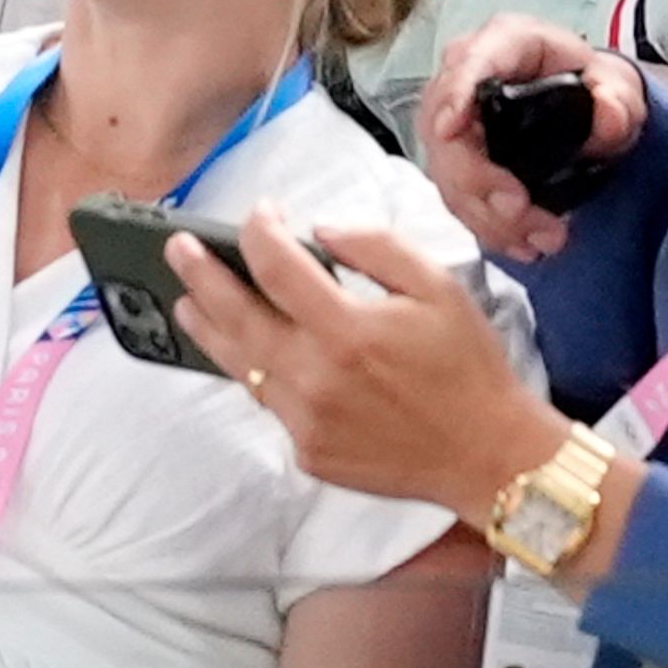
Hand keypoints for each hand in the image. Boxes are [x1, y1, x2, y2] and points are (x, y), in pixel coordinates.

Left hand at [169, 215, 560, 524]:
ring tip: (187, 301)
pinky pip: (269, 403)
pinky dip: (255, 372)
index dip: (259, 231)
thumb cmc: (469, 368)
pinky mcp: (308, 451)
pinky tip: (249, 352)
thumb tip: (319, 232)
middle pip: (237, 315)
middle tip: (178, 248)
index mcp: (349, 330)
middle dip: (201, 274)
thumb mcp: (438, 286)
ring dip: (209, 327)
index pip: (276, 268)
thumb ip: (375, 247)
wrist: (489, 455)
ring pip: (240, 365)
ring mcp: (307, 420)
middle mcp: (317, 377)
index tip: (261, 212)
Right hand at [418, 16, 647, 260]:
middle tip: (521, 210)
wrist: (584, 104)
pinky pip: (460, 200)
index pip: (468, 63)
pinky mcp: (457, 162)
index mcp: (502, 44)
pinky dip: (490, 229)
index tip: (452, 129)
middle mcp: (465, 80)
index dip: (455, 96)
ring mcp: (455, 123)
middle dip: (478, 179)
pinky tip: (525, 245)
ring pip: (449, 175)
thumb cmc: (590, 83)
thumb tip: (610, 116)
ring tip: (544, 237)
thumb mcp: (615, 83)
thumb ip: (618, 96)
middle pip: (446, 132)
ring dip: (490, 216)